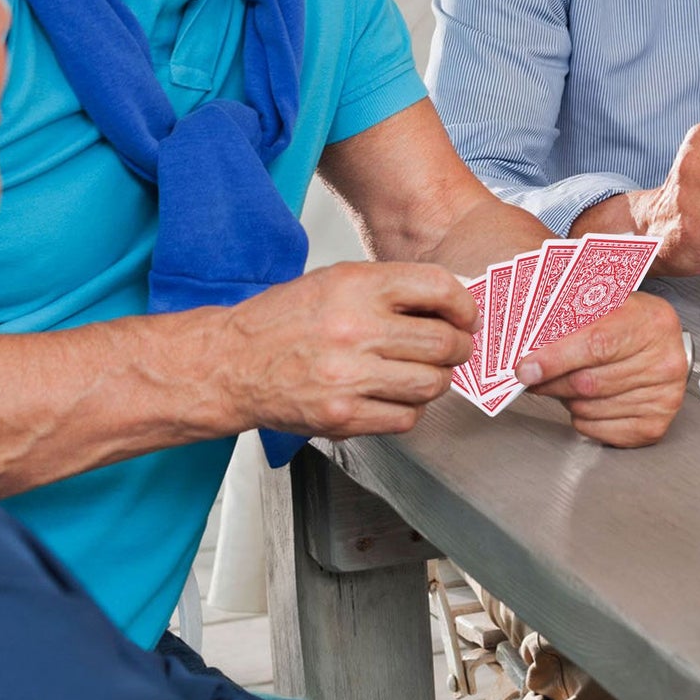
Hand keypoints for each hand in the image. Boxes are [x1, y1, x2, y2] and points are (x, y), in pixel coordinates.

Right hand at [224, 262, 475, 437]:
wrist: (233, 363)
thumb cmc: (285, 320)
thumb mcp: (336, 281)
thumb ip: (390, 288)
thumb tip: (449, 303)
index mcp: (356, 286)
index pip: (439, 289)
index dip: (464, 306)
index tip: (466, 316)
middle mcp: (355, 328)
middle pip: (443, 343)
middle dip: (459, 348)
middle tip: (454, 349)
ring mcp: (349, 376)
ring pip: (431, 384)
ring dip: (437, 380)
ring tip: (423, 373)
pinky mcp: (342, 416)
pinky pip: (405, 418)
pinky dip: (410, 409)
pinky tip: (395, 396)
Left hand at [514, 293, 688, 446]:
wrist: (667, 343)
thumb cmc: (632, 321)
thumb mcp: (609, 305)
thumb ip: (572, 321)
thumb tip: (529, 347)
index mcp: (650, 322)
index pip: (596, 345)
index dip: (555, 359)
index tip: (526, 368)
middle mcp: (663, 362)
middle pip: (589, 382)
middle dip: (551, 382)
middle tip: (532, 377)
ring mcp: (663, 397)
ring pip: (590, 408)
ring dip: (566, 399)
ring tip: (564, 383)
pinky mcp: (655, 425)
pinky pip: (600, 429)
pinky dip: (582, 418)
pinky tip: (584, 400)